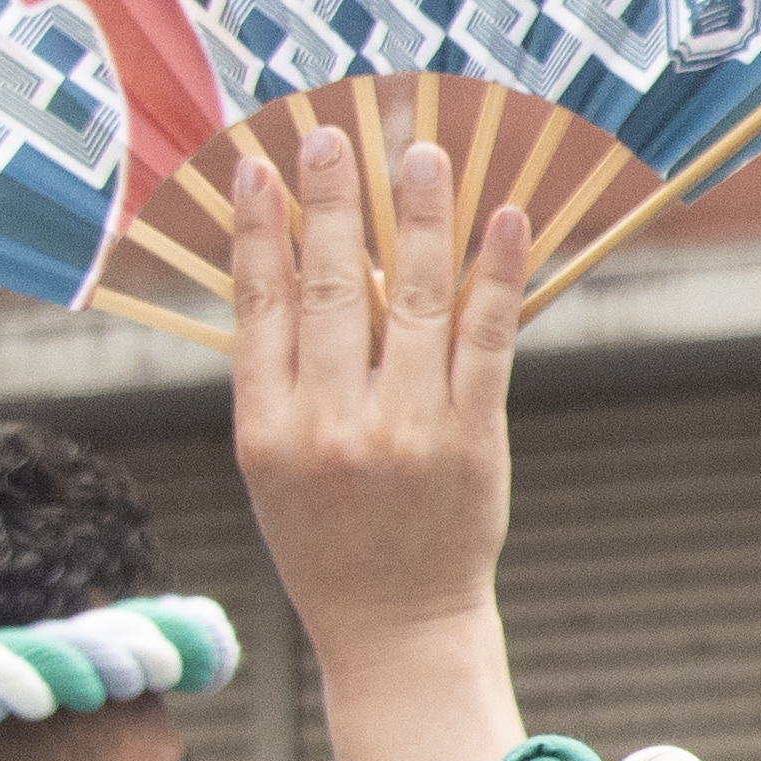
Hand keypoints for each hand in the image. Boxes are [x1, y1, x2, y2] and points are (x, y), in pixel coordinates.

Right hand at [230, 119, 529, 760]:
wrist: (395, 626)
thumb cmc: (329, 540)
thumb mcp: (275, 465)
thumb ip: (280, 378)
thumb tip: (291, 269)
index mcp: (267, 428)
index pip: (257, 307)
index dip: (258, 232)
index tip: (258, 167)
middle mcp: (332, 424)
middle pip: (328, 290)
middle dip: (329, 204)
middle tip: (330, 134)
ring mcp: (406, 428)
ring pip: (409, 300)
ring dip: (415, 218)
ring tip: (419, 154)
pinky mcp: (472, 436)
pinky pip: (486, 338)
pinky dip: (496, 274)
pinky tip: (503, 218)